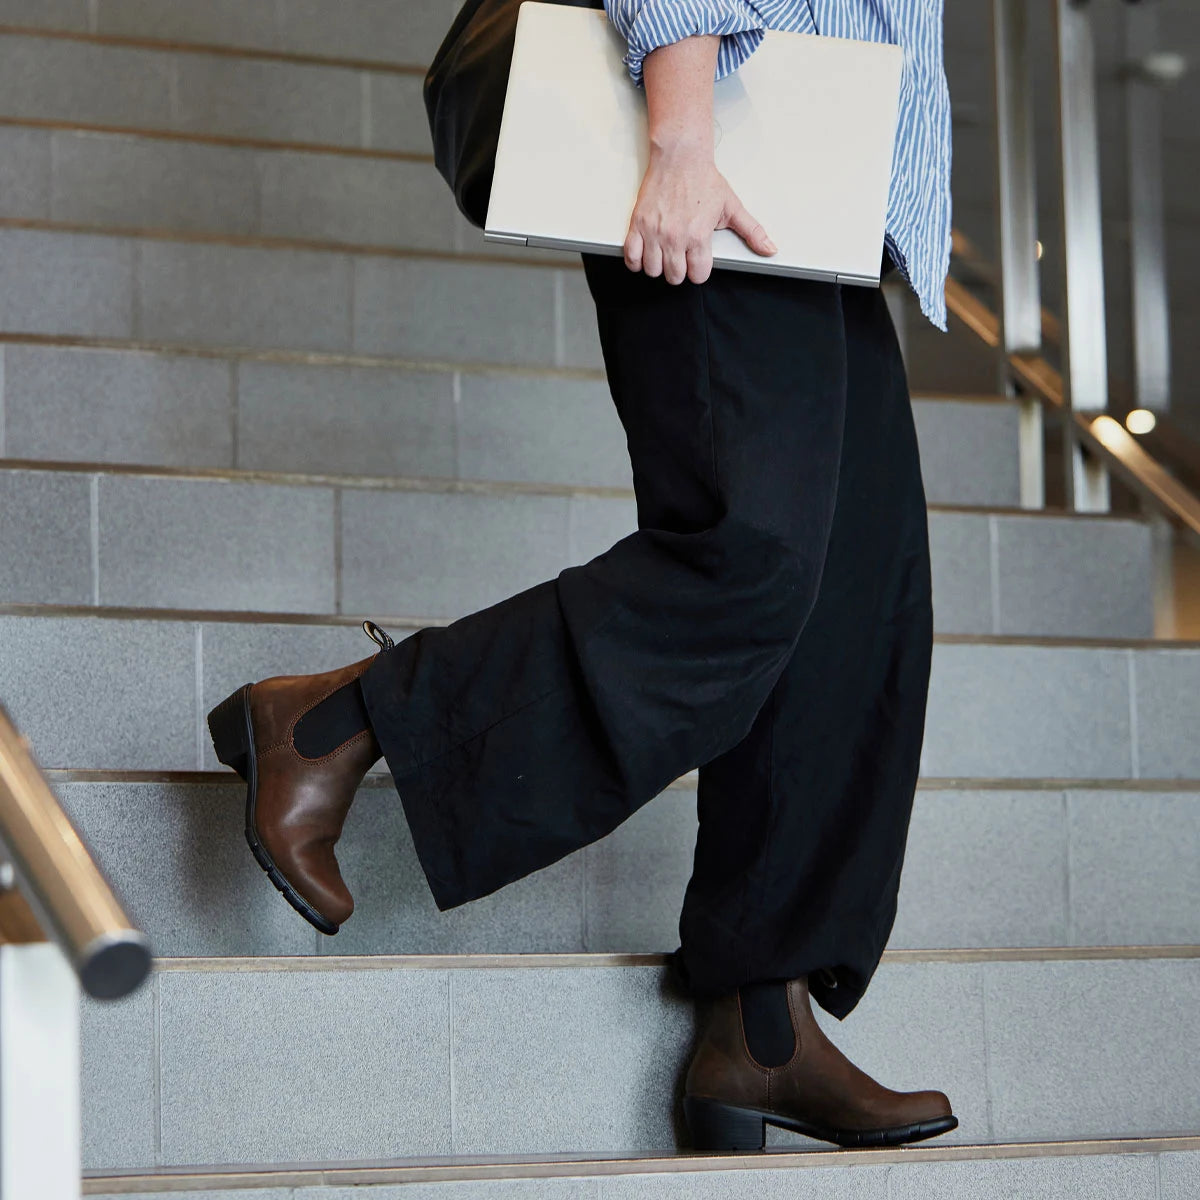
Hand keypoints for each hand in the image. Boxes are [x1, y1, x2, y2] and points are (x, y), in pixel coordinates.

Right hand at [623, 140, 777, 285]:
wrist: (680, 158)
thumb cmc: (704, 180)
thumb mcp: (732, 207)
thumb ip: (752, 232)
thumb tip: (770, 249)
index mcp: (698, 236)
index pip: (697, 275)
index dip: (698, 271)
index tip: (697, 261)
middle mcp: (675, 237)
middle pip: (675, 277)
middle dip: (679, 271)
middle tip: (681, 256)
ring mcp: (654, 232)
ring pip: (653, 271)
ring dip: (658, 267)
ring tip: (664, 254)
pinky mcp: (638, 225)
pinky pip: (631, 257)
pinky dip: (636, 261)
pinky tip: (645, 254)